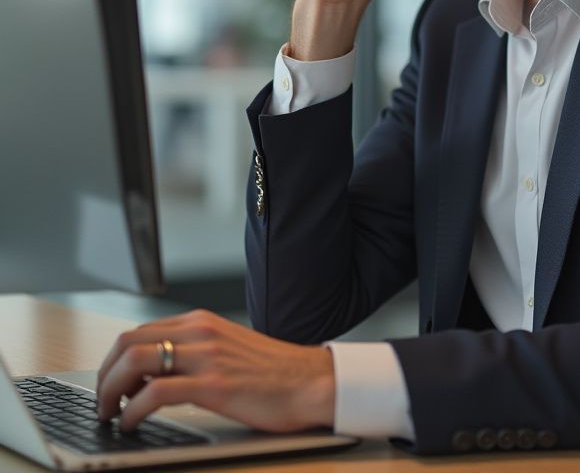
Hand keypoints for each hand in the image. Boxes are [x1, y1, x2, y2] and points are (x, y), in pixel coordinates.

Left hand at [95, 310, 334, 432]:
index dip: (112, 361)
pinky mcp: (214, 385)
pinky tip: (133, 423)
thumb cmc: (273, 373)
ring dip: (110, 392)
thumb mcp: (228, 348)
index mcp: (203, 322)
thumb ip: (194, 351)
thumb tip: (152, 374)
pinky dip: (132, 410)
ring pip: (135, 361)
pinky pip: (155, 392)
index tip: (109, 385)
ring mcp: (207, 357)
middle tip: (103, 402)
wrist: (311, 382)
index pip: (138, 331)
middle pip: (128, 342)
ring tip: (111, 414)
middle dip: (104, 375)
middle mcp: (201, 332)